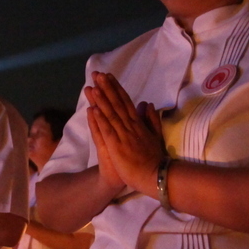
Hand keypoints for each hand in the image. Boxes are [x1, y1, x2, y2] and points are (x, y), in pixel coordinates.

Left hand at [84, 71, 164, 196]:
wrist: (155, 175)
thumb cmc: (153, 158)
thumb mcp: (155, 134)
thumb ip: (150, 119)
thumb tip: (146, 103)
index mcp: (138, 123)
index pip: (126, 101)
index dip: (116, 88)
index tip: (109, 76)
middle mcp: (130, 125)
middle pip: (117, 103)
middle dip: (107, 88)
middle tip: (97, 74)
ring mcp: (123, 135)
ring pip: (111, 113)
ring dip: (102, 99)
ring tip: (93, 86)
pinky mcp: (117, 145)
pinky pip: (107, 129)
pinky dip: (101, 118)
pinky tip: (93, 108)